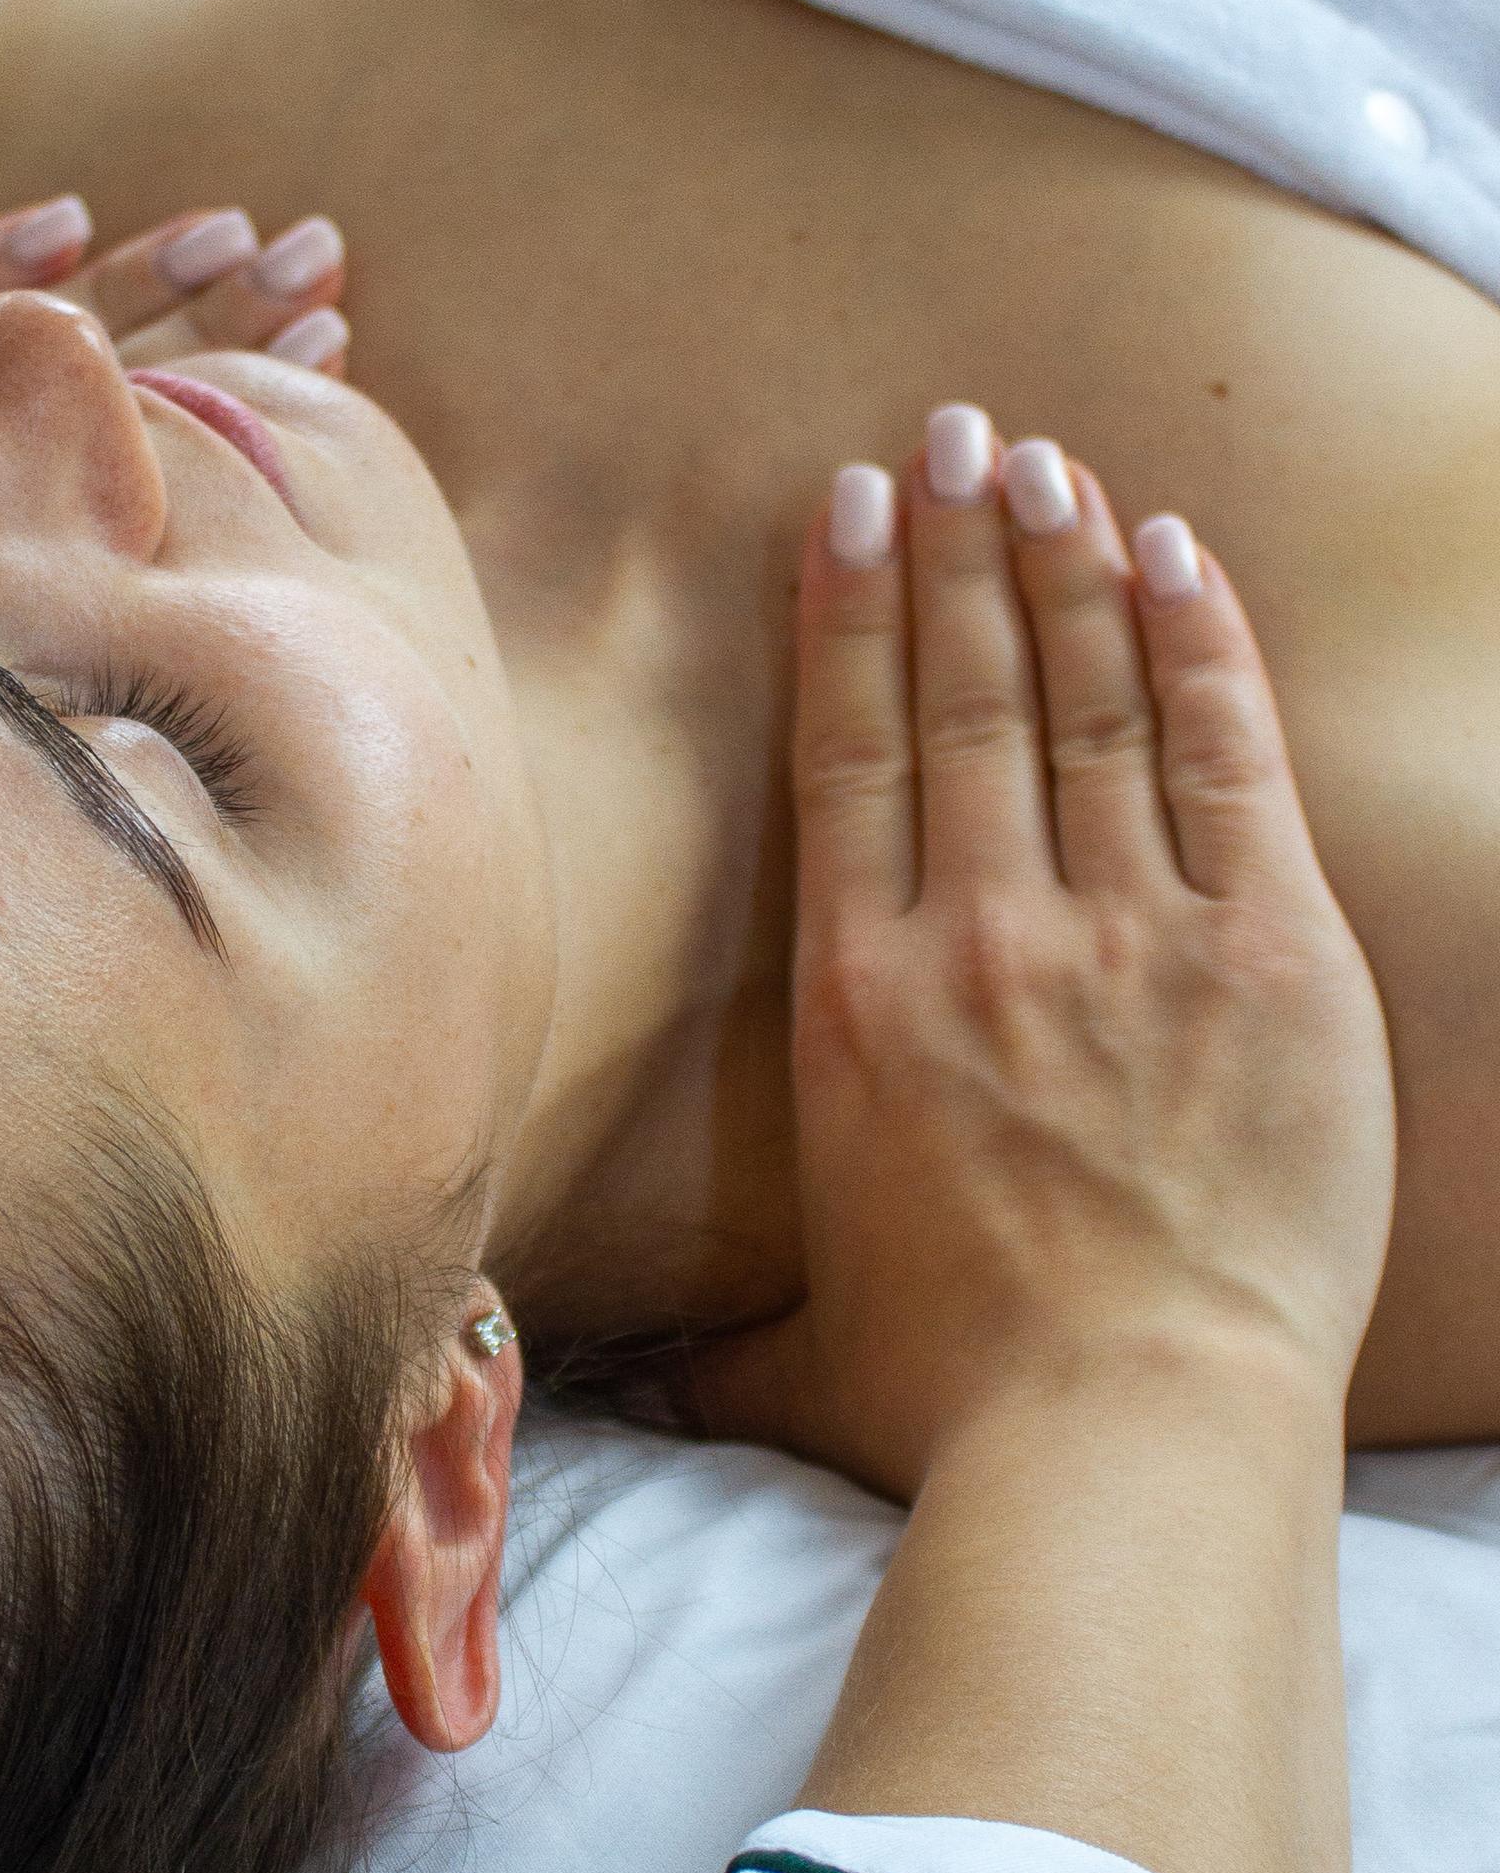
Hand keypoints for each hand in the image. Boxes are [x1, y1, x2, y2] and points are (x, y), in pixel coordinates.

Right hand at [680, 406, 1395, 1502]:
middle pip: (964, 695)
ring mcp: (1123, 936)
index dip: (848, 617)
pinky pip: (1222, 765)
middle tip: (949, 431)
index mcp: (856, 1001)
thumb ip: (701, 1338)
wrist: (1130, 1441)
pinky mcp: (1263, 961)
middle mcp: (976, 935)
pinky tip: (1173, 555)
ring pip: (1085, 702)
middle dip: (954, 548)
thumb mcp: (794, 1354)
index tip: (846, 509)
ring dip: (1061, 566)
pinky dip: (1198, 651)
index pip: (849, 758)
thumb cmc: (951, 1400)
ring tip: (1043, 459)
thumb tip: (609, 1388)